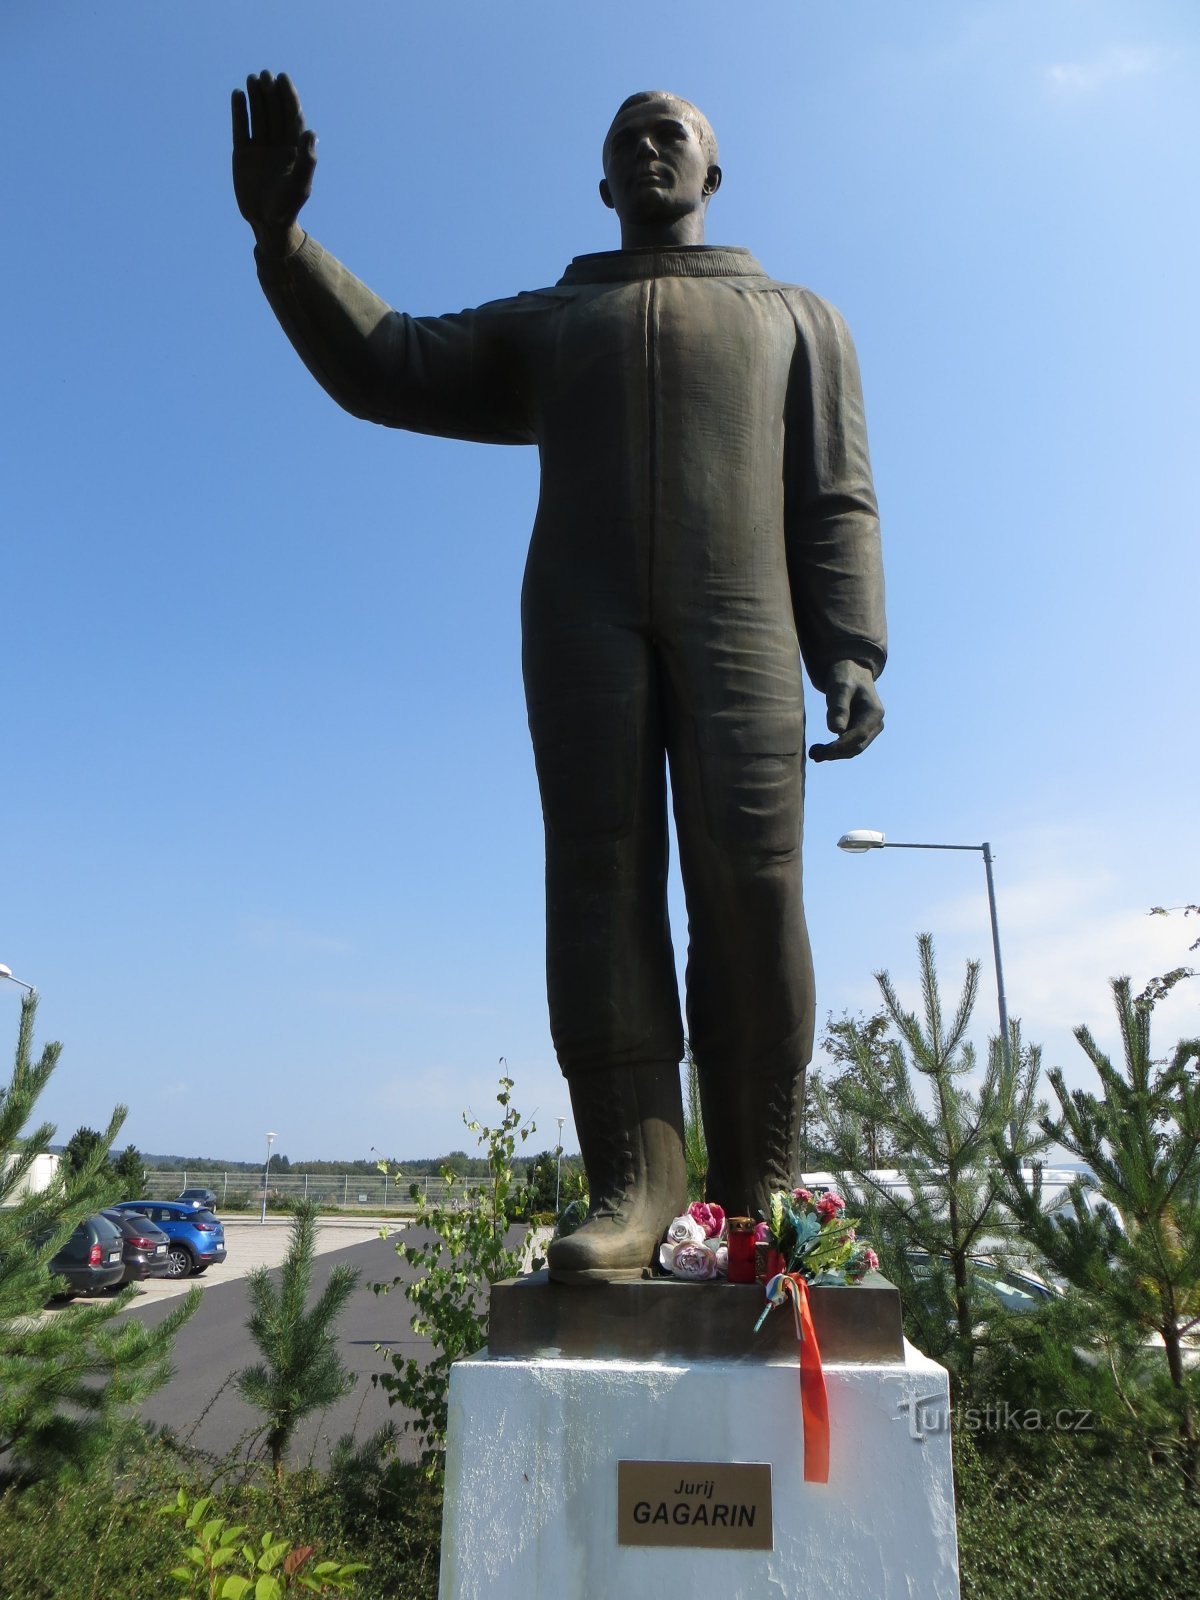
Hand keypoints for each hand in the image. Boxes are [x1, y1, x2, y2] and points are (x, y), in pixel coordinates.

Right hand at [231, 71, 315, 253]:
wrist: (266, 224)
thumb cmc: (287, 207)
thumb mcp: (300, 185)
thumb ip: (307, 159)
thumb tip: (311, 131)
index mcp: (294, 151)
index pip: (292, 118)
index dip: (288, 98)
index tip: (283, 78)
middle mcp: (278, 147)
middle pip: (275, 114)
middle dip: (271, 94)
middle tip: (265, 75)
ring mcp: (260, 150)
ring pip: (258, 118)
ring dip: (256, 99)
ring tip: (252, 79)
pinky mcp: (243, 155)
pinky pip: (241, 129)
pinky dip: (239, 113)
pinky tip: (238, 95)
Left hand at [809, 660, 883, 762]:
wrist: (850, 671)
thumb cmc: (845, 676)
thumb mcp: (840, 687)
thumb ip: (838, 707)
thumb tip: (836, 730)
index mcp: (875, 713)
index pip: (859, 736)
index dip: (840, 746)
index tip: (821, 751)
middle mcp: (876, 724)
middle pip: (857, 746)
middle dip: (835, 753)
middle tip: (812, 754)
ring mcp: (870, 729)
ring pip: (853, 749)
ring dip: (834, 754)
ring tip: (813, 754)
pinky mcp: (860, 731)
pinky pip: (848, 745)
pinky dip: (835, 750)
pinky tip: (819, 751)